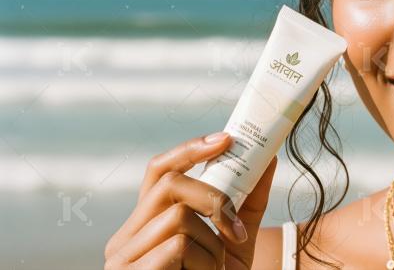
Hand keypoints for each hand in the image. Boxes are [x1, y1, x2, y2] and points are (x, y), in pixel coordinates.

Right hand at [104, 132, 277, 268]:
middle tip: (235, 227)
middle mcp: (125, 237)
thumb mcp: (234, 241)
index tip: (226, 138)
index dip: (190, 149)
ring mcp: (122, 259)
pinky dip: (205, 263)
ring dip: (212, 245)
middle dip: (213, 197)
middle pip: (169, 184)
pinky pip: (177, 247)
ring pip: (178, 217)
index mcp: (146, 224)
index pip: (159, 171)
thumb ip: (246, 201)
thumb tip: (269, 158)